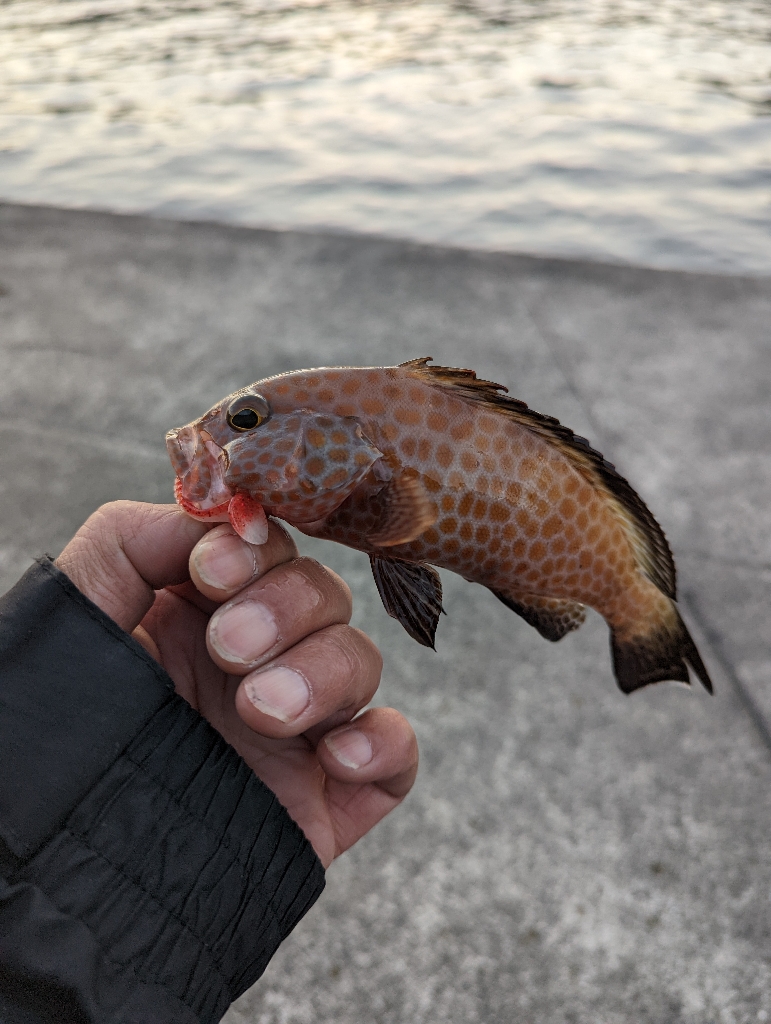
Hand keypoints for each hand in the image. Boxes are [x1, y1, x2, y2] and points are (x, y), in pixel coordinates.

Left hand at [56, 501, 417, 867]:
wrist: (71, 866)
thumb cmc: (65, 731)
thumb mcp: (80, 612)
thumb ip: (133, 537)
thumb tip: (217, 520)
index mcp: (203, 615)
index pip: (269, 551)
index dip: (255, 551)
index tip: (212, 574)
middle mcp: (257, 661)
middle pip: (323, 594)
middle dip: (284, 610)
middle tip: (228, 651)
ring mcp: (299, 726)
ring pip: (361, 660)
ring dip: (323, 673)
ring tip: (261, 713)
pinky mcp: (332, 789)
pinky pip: (397, 751)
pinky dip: (384, 742)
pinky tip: (336, 756)